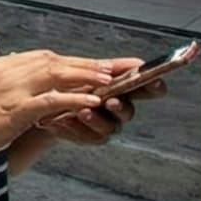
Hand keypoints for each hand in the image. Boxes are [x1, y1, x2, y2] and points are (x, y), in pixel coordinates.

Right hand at [0, 51, 124, 155]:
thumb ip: (5, 79)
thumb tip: (22, 75)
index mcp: (1, 65)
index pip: (43, 56)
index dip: (72, 60)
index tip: (92, 64)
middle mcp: (9, 71)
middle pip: (55, 61)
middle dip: (86, 64)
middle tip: (112, 67)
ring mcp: (13, 89)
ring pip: (57, 74)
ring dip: (86, 76)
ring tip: (110, 80)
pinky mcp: (17, 108)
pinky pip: (52, 100)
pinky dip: (75, 99)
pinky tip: (93, 101)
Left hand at [43, 74, 162, 144]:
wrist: (45, 100)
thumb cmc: (72, 82)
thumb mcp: (88, 72)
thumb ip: (112, 69)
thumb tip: (137, 63)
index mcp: (122, 89)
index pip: (146, 90)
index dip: (154, 87)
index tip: (154, 81)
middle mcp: (117, 109)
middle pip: (128, 112)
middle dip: (120, 107)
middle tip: (110, 102)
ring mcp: (104, 124)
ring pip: (110, 127)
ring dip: (97, 119)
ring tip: (83, 112)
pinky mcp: (88, 136)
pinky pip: (89, 137)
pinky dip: (77, 128)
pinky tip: (64, 120)